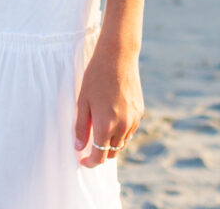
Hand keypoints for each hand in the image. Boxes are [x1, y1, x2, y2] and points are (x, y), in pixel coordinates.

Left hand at [74, 48, 143, 165]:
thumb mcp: (82, 101)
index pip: (99, 156)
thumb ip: (81, 127)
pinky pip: (130, 130)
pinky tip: (112, 117)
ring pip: (122, 142)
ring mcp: (133, 120)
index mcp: (106, 125)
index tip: (83, 161)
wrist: (118, 56)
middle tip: (90, 145)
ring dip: (111, 142)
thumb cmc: (96, 76)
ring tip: (100, 128)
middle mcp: (122, 126)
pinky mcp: (140, 112)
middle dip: (101, 152)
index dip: (90, 163)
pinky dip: (121, 131)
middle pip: (112, 152)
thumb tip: (79, 148)